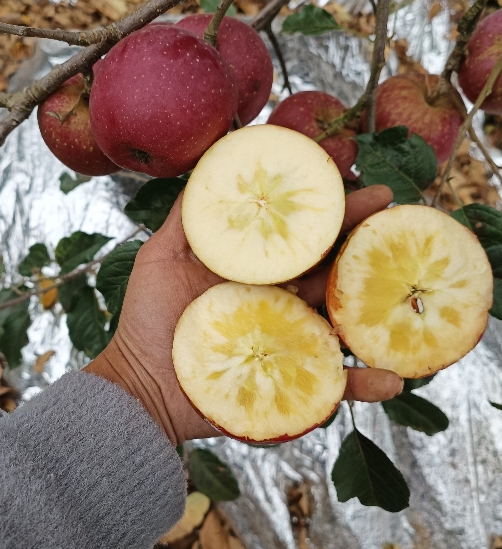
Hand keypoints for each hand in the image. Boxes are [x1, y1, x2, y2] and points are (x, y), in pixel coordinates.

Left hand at [85, 185, 402, 443]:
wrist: (141, 387)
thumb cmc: (147, 322)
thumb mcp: (159, 257)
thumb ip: (186, 218)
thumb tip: (208, 166)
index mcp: (254, 268)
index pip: (295, 228)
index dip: (318, 197)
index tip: (343, 160)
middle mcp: (279, 297)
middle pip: (327, 259)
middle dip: (359, 227)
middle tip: (387, 197)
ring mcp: (289, 335)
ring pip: (341, 313)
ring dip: (376, 295)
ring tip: (407, 269)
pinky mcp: (290, 377)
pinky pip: (333, 382)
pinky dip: (363, 384)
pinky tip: (392, 380)